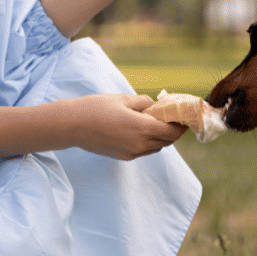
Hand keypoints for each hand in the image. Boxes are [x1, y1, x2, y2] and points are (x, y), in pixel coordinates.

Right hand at [66, 94, 188, 160]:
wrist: (72, 126)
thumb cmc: (97, 107)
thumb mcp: (124, 99)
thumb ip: (145, 103)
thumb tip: (157, 106)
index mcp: (142, 128)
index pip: (172, 131)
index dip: (182, 125)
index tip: (184, 116)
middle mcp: (140, 144)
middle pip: (167, 141)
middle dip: (174, 131)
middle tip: (174, 118)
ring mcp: (132, 153)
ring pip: (157, 148)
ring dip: (162, 137)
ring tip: (160, 123)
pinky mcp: (124, 157)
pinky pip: (145, 151)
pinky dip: (150, 142)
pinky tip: (144, 130)